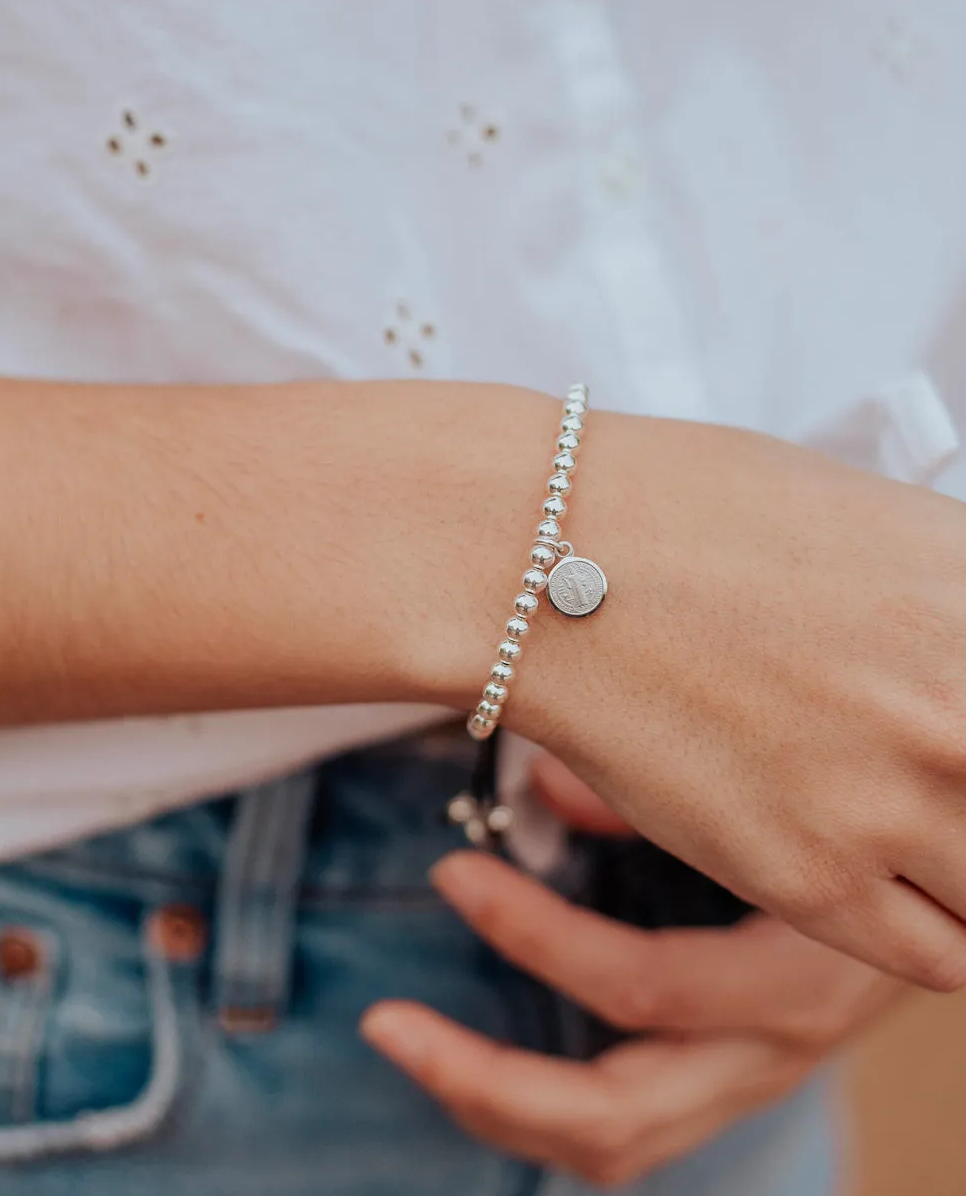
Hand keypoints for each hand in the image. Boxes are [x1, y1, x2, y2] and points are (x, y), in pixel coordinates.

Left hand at [361, 758, 905, 1186]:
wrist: (961, 902)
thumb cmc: (867, 833)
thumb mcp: (788, 806)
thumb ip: (667, 795)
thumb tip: (548, 793)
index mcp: (794, 979)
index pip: (644, 987)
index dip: (534, 932)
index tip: (449, 870)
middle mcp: (767, 1057)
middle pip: (613, 1118)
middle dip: (484, 1080)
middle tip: (385, 1022)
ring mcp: (743, 1084)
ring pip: (613, 1143)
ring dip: (496, 1103)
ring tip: (409, 1042)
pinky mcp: (724, 1085)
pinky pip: (625, 1128)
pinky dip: (541, 1102)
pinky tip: (476, 1054)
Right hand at [474, 411, 965, 988]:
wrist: (545, 564)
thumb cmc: (685, 513)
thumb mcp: (873, 520)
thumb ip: (957, 600)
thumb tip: (962, 647)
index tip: (955, 752)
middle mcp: (964, 720)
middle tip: (928, 783)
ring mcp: (889, 806)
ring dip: (961, 868)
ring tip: (909, 834)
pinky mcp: (807, 880)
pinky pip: (936, 956)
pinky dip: (923, 925)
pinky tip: (873, 872)